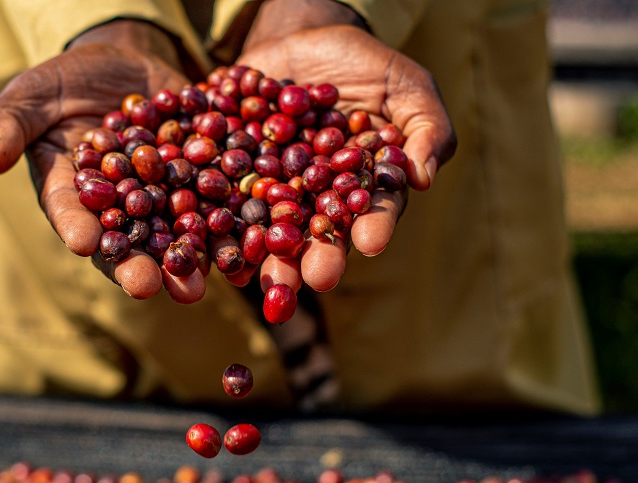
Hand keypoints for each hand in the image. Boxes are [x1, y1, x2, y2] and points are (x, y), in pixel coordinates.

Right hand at [0, 21, 203, 301]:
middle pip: (125, 241)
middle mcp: (117, 208)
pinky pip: (216, 208)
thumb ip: (9, 123)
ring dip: (187, 262)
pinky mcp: (200, 184)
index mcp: (72, 192)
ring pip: (173, 236)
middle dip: (136, 265)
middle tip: (147, 287)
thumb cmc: (70, 81)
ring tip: (197, 286)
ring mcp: (161, 200)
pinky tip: (242, 251)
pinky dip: (230, 228)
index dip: (76, 227)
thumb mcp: (35, 93)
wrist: (128, 67)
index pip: (69, 213)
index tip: (83, 243)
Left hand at [233, 3, 456, 293]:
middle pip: (321, 233)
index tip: (371, 244)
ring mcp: (279, 189)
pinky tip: (221, 250)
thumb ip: (425, 128)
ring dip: (268, 256)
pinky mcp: (239, 175)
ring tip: (263, 279)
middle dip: (318, 257)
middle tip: (316, 279)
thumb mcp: (405, 85)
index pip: (373, 209)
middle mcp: (321, 197)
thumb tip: (424, 178)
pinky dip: (223, 225)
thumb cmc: (364, 64)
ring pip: (274, 228)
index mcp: (364, 185)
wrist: (301, 38)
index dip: (373, 226)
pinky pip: (229, 201)